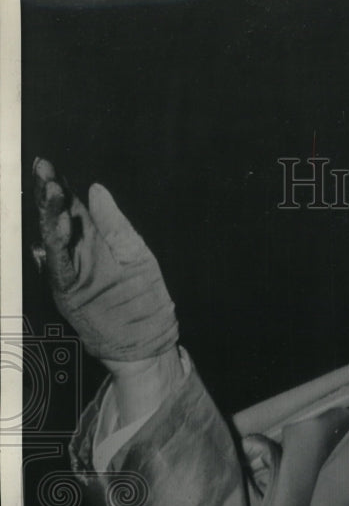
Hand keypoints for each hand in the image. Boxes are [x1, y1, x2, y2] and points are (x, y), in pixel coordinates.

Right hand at [32, 158, 178, 369]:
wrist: (148, 340)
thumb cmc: (145, 299)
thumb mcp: (136, 253)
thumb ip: (115, 224)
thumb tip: (96, 189)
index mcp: (94, 241)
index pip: (71, 207)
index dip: (59, 186)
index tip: (48, 165)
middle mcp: (78, 254)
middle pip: (56, 218)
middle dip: (48, 194)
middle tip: (43, 171)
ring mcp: (72, 273)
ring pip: (53, 240)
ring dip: (50, 215)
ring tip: (52, 191)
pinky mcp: (70, 293)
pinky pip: (60, 267)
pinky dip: (58, 247)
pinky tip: (61, 225)